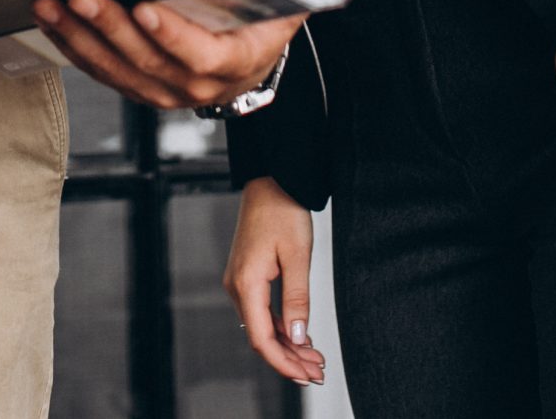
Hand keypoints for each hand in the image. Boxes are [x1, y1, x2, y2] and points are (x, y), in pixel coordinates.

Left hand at [32, 0, 302, 109]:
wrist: (249, 61)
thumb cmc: (261, 21)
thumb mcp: (279, 4)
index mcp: (234, 63)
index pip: (201, 55)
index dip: (172, 35)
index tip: (145, 8)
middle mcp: (196, 86)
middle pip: (147, 61)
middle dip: (109, 27)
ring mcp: (162, 92)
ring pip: (115, 69)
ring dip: (79, 36)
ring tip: (51, 4)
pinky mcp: (136, 87)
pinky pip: (100, 70)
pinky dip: (72, 44)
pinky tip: (50, 18)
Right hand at [225, 178, 324, 384]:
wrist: (270, 181)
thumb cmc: (283, 211)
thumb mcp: (298, 256)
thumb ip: (297, 299)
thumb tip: (298, 336)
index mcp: (246, 282)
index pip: (261, 338)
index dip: (284, 362)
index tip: (306, 375)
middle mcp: (237, 285)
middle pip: (260, 336)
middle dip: (289, 359)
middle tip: (318, 372)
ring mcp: (239, 281)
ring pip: (261, 326)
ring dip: (287, 344)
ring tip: (315, 358)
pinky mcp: (247, 276)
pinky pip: (261, 311)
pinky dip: (281, 327)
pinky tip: (300, 336)